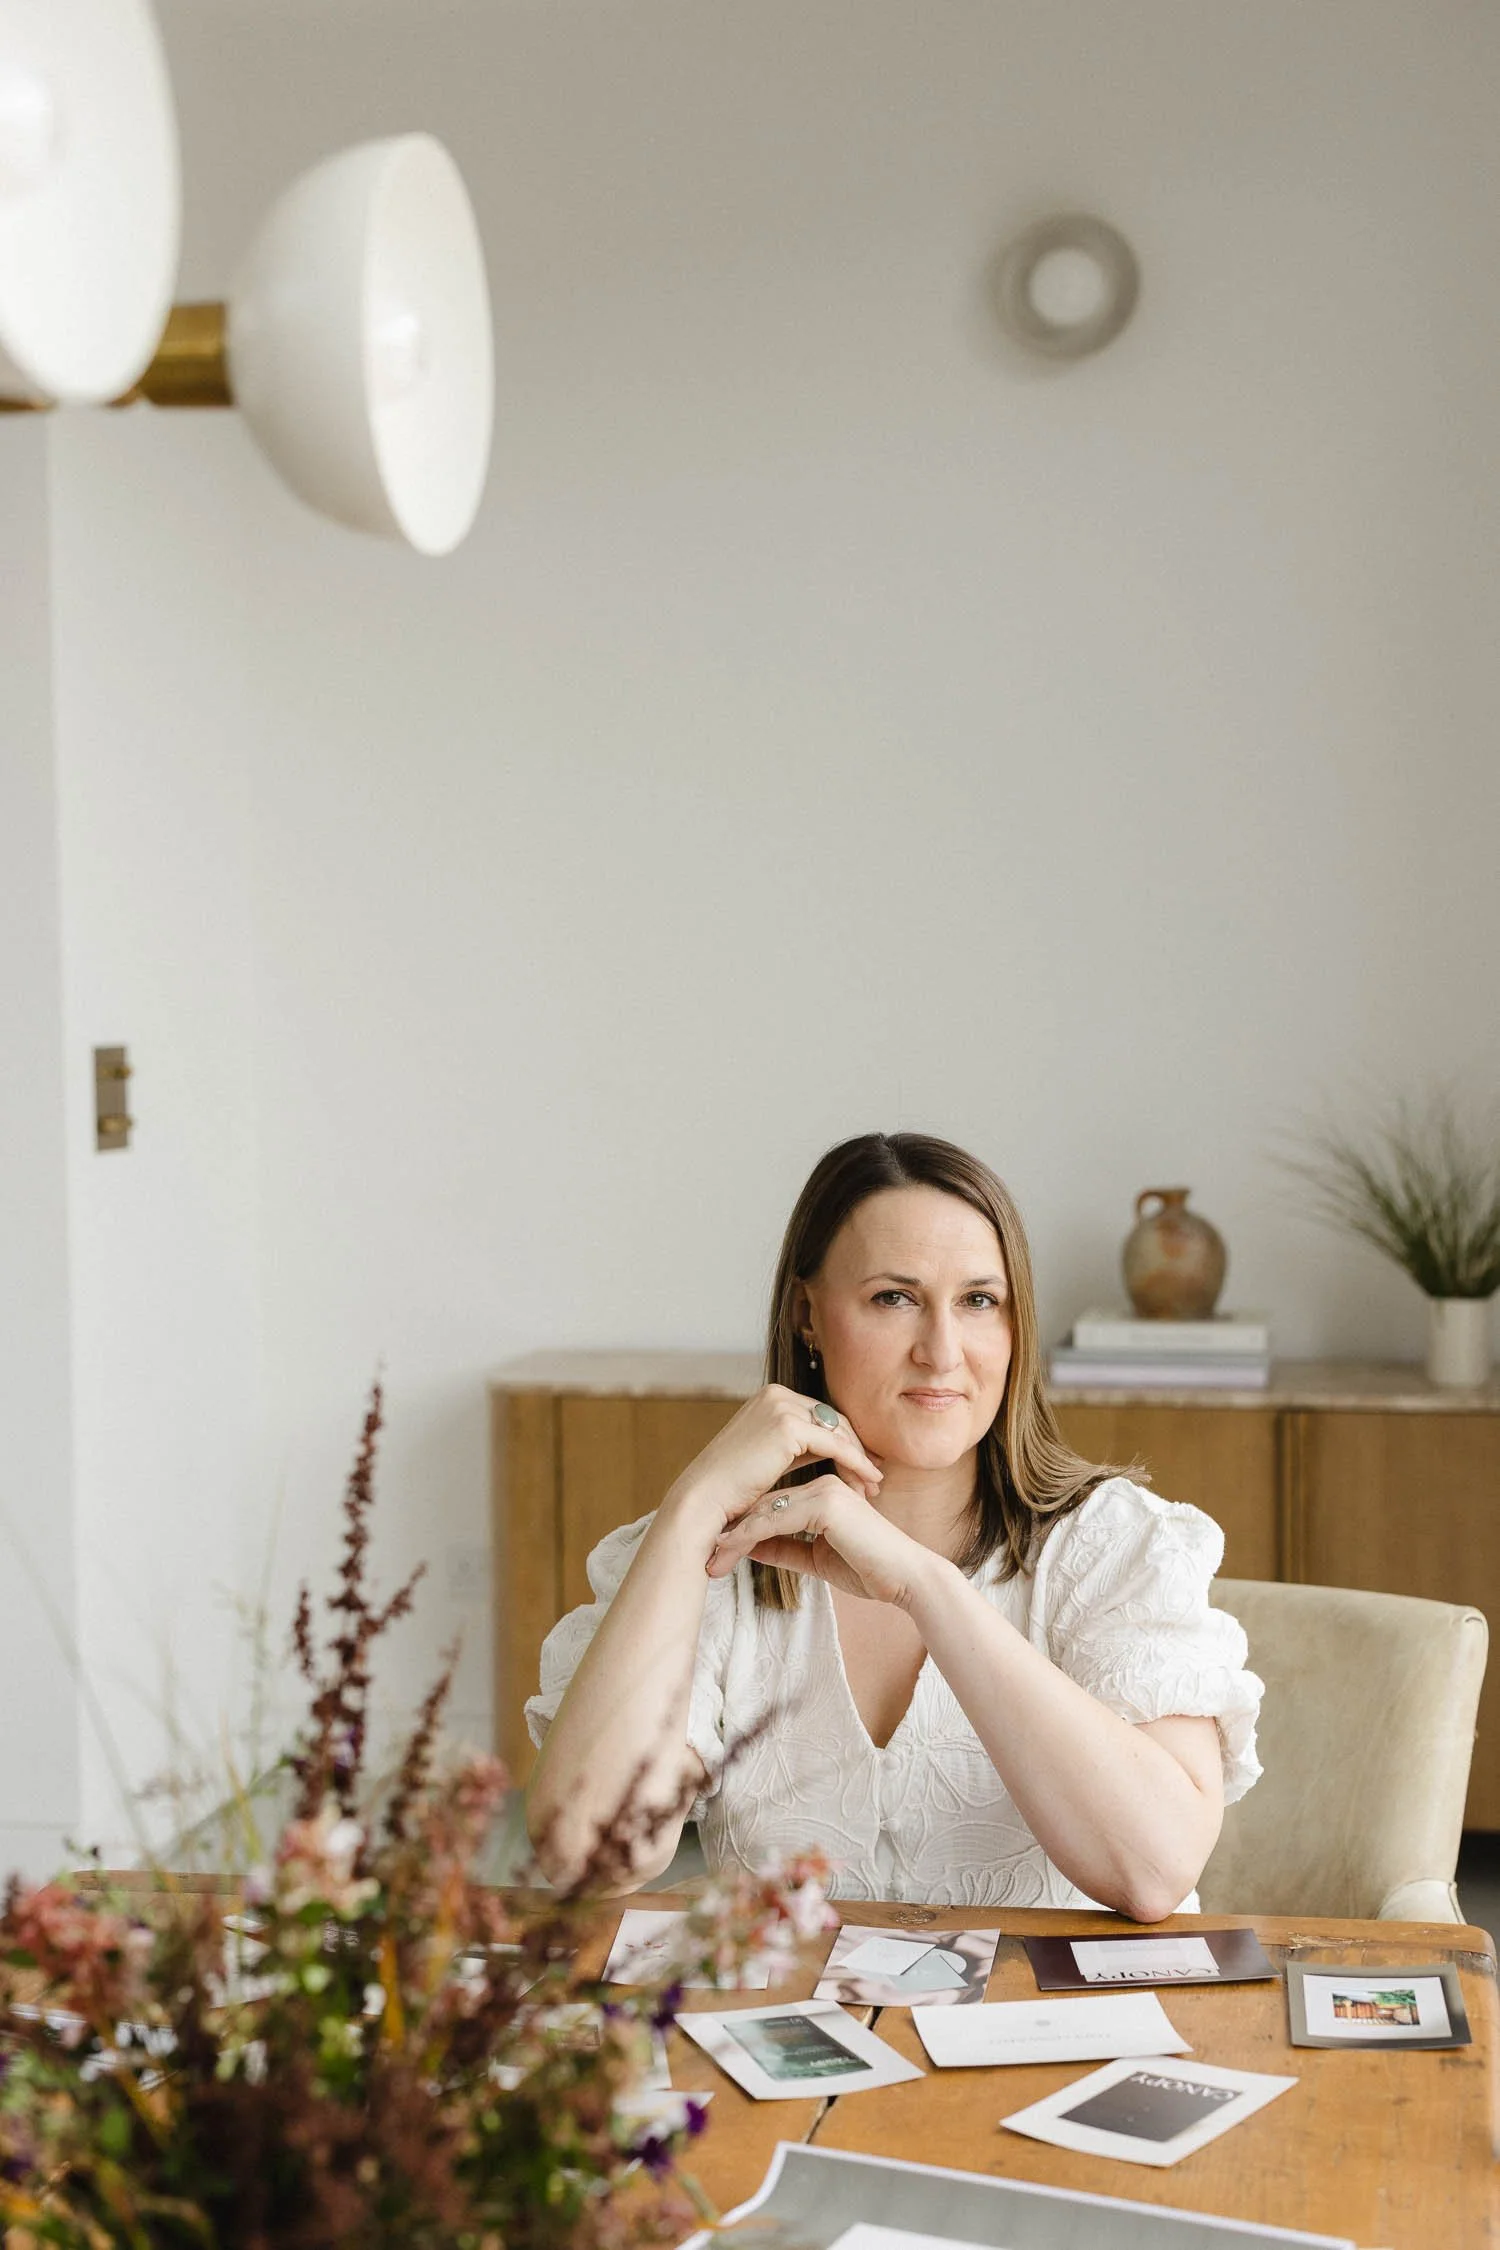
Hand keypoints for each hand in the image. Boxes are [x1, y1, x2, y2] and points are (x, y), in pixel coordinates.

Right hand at [663, 1384, 883, 1550]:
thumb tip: (831, 1449)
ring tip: (873, 1486)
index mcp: (770, 1397)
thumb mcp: (769, 1458)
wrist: (705, 1500)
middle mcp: (776, 1394)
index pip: (821, 1415)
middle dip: (857, 1448)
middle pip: (834, 1419)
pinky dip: (856, 1462)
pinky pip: (835, 1444)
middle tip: (875, 1477)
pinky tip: (869, 1480)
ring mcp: (781, 1406)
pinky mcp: (788, 1426)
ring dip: (860, 1458)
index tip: (865, 1465)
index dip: (846, 1440)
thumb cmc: (733, 1488)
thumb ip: (797, 1447)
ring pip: (838, 1430)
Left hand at [704, 1472, 927, 1607]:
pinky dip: (751, 1537)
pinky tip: (731, 1552)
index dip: (744, 1529)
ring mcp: (824, 1489)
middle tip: (709, 1558)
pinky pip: (777, 1519)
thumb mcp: (816, 1559)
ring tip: (713, 1561)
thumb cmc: (869, 1570)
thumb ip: (786, 1548)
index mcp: (822, 1493)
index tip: (719, 1551)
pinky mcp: (826, 1502)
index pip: (772, 1506)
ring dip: (735, 1537)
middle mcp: (822, 1484)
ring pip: (766, 1511)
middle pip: (764, 1505)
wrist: (904, 1580)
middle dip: (733, 1532)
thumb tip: (750, 1547)